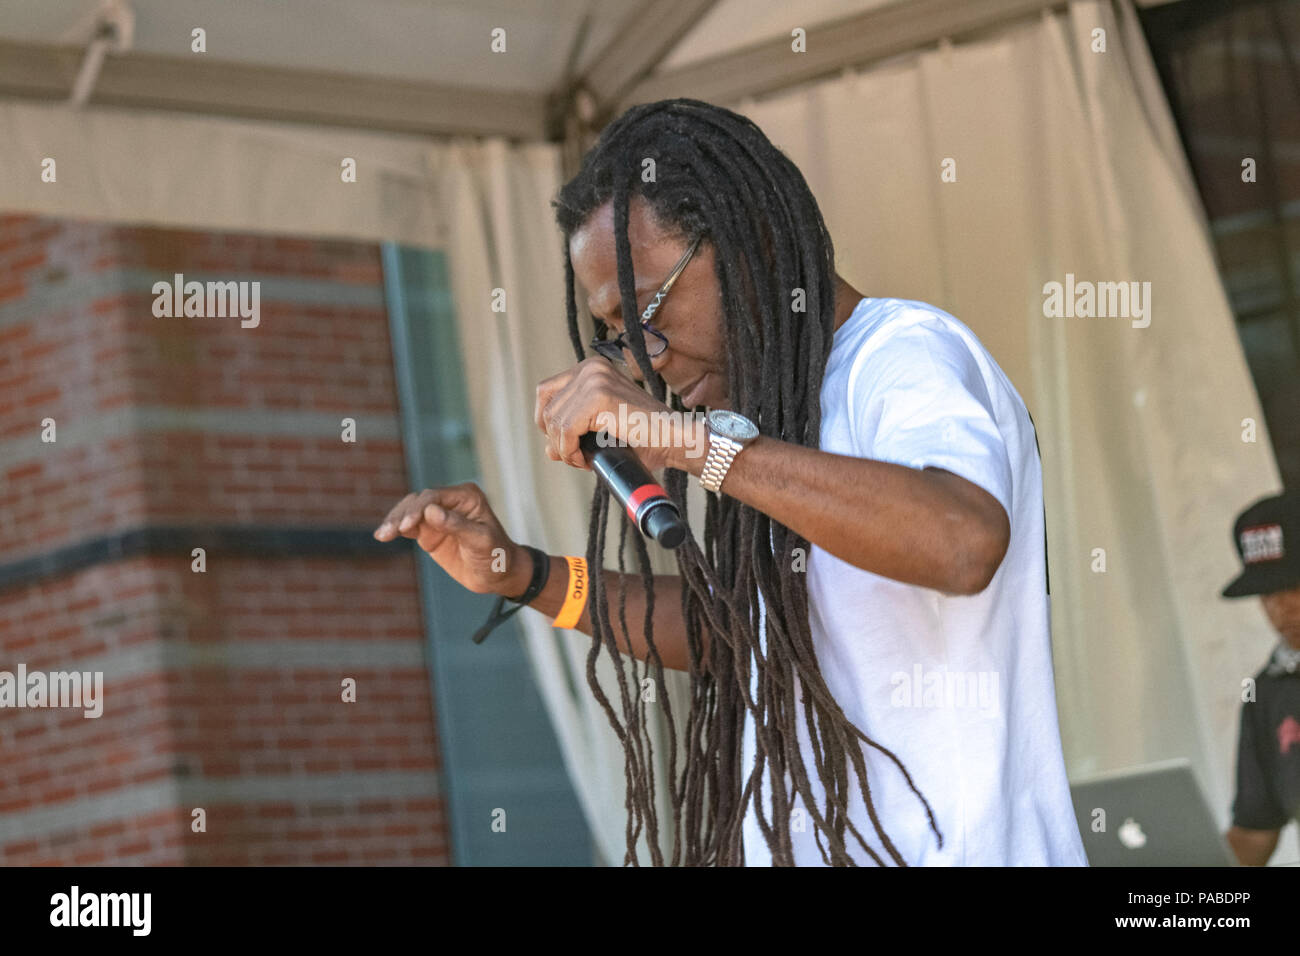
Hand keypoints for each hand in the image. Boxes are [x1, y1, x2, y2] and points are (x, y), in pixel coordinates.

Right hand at [373, 483, 531, 596]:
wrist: (498, 575)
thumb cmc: (496, 555)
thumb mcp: (481, 541)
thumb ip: (457, 525)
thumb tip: (431, 511)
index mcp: (466, 496)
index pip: (434, 496)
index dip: (417, 509)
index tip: (406, 526)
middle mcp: (450, 501)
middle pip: (417, 501)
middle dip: (401, 515)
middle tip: (388, 532)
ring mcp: (438, 516)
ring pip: (409, 512)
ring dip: (394, 521)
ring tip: (382, 535)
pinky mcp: (430, 531)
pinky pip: (408, 526)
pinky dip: (396, 530)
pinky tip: (384, 535)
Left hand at [534, 357, 699, 472]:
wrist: (674, 440)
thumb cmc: (646, 438)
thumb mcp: (600, 431)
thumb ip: (573, 433)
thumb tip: (548, 449)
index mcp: (591, 369)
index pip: (545, 393)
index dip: (548, 423)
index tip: (565, 443)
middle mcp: (591, 368)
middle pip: (546, 408)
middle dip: (556, 439)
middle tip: (577, 456)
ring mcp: (595, 379)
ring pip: (554, 421)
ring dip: (564, 449)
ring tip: (584, 459)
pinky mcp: (599, 396)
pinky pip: (566, 429)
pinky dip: (570, 450)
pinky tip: (586, 459)